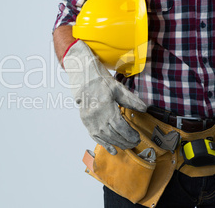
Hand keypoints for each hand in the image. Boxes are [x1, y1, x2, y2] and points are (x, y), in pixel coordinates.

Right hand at [63, 40, 146, 154]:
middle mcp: (96, 115)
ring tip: (127, 146)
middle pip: (113, 134)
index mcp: (105, 106)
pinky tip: (112, 150)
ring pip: (105, 137)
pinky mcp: (85, 121)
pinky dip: (104, 145)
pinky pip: (95, 137)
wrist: (84, 78)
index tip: (137, 137)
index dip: (129, 134)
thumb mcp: (118, 88)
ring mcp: (89, 120)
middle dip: (126, 141)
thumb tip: (144, 109)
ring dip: (117, 143)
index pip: (120, 126)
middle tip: (135, 142)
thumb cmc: (101, 82)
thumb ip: (131, 100)